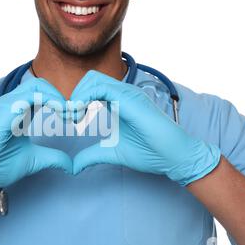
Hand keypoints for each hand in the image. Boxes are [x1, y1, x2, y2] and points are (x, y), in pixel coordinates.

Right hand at [0, 78, 71, 205]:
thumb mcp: (34, 160)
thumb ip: (53, 158)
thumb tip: (72, 165)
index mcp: (18, 111)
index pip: (42, 93)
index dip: (61, 101)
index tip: (75, 117)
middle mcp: (10, 104)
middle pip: (41, 84)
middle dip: (61, 96)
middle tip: (75, 114)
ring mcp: (5, 106)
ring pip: (36, 86)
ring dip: (57, 97)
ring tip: (69, 114)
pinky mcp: (2, 113)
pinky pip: (28, 97)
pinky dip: (48, 101)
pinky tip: (59, 114)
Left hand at [70, 70, 220, 185]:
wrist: (174, 158)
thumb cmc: (149, 152)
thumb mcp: (111, 153)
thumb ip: (91, 155)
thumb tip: (73, 166)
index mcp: (118, 101)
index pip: (90, 87)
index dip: (75, 100)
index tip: (69, 120)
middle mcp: (123, 93)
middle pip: (89, 78)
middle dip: (74, 95)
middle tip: (70, 117)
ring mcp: (128, 94)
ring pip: (93, 79)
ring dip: (77, 96)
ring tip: (74, 117)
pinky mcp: (131, 100)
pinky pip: (103, 88)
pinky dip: (85, 97)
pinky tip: (81, 114)